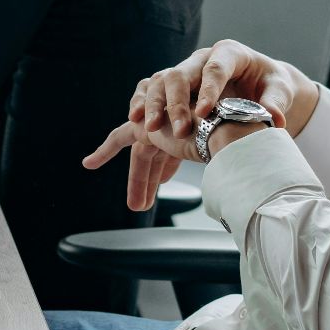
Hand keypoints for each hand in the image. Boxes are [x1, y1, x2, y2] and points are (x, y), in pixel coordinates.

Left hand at [82, 114, 273, 210]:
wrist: (229, 128)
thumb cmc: (240, 144)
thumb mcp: (226, 161)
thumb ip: (222, 173)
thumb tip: (228, 198)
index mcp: (190, 132)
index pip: (170, 155)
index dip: (163, 171)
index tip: (160, 185)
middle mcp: (173, 127)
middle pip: (153, 157)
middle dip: (147, 181)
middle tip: (141, 203)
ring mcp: (160, 124)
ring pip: (140, 157)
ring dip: (137, 182)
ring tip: (136, 206)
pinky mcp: (146, 126)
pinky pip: (119, 138)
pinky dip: (104, 151)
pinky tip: (90, 163)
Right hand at [131, 39, 317, 140]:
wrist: (259, 84)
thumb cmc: (269, 84)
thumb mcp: (279, 89)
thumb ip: (276, 102)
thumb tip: (274, 118)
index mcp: (229, 53)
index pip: (215, 69)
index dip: (208, 90)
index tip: (204, 113)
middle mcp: (202, 59)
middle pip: (180, 74)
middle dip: (175, 102)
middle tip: (178, 130)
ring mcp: (186, 71)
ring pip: (161, 82)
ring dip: (154, 105)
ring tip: (151, 129)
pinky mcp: (176, 86)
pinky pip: (153, 89)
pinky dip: (144, 103)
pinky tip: (137, 120)